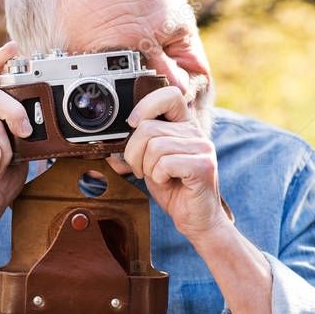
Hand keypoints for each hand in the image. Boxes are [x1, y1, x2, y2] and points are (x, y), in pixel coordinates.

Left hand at [122, 86, 230, 239]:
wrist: (196, 219)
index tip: (132, 125)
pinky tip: (169, 182)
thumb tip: (110, 142)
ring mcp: (202, 147)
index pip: (169, 94)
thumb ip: (138, 146)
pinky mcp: (204, 165)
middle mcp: (196, 132)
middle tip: (142, 169)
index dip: (145, 106)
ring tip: (158, 177)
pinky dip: (159, 177)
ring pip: (154, 146)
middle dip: (134, 153)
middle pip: (148, 128)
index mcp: (184, 125)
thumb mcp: (150, 162)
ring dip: (147, 167)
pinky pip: (165, 163)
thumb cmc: (174, 189)